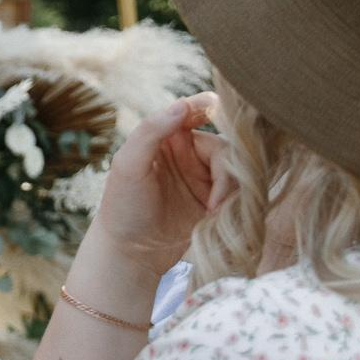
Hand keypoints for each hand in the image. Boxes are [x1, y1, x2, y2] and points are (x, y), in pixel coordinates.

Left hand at [85, 92, 231, 281]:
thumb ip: (150, 131)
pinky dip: (233, 201)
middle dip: (225, 169)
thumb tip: (182, 105)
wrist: (131, 253)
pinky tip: (216, 216)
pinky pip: (237, 192)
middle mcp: (188, 153)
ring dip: (230, 188)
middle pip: (223, 146)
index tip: (216, 105)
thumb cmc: (122, 206)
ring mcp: (203, 177)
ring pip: (234, 169)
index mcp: (166, 138)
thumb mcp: (128, 165)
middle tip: (216, 198)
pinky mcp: (214, 201)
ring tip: (213, 211)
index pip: (192, 111)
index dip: (207, 106)